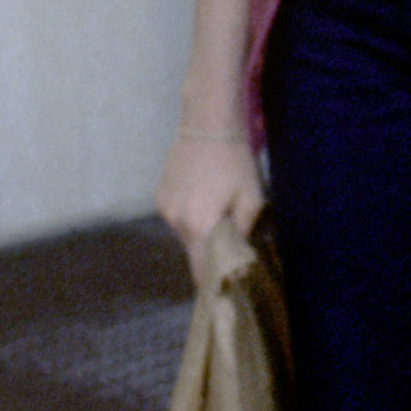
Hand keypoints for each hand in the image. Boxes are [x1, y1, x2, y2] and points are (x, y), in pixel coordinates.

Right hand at [156, 127, 267, 287]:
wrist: (208, 124)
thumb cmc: (236, 162)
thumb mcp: (252, 198)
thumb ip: (246, 233)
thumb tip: (245, 258)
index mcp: (199, 225)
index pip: (201, 270)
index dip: (213, 281)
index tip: (224, 287)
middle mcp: (175, 221)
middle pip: (193, 251)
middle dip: (210, 250)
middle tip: (230, 237)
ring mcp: (163, 208)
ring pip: (184, 233)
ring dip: (199, 230)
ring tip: (216, 208)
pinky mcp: (158, 195)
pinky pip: (175, 216)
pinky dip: (189, 214)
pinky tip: (202, 194)